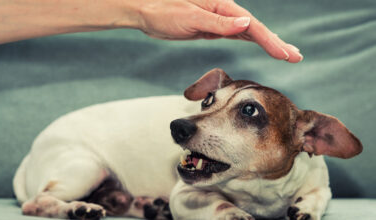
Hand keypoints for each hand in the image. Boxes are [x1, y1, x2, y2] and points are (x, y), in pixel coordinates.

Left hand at [136, 0, 302, 62]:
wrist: (146, 11)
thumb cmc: (164, 12)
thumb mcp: (191, 18)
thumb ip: (219, 23)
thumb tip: (246, 24)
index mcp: (222, 7)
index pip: (252, 27)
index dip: (271, 41)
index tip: (286, 54)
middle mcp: (224, 12)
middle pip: (256, 29)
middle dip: (276, 43)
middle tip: (295, 56)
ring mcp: (219, 19)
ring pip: (249, 32)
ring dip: (267, 42)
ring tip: (285, 52)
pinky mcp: (213, 27)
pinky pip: (237, 34)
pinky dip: (251, 40)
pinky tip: (260, 44)